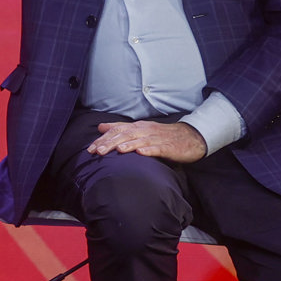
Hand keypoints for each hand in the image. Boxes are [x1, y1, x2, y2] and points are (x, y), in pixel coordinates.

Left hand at [86, 120, 206, 163]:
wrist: (190, 137)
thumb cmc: (162, 135)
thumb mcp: (140, 130)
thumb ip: (120, 129)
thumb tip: (101, 127)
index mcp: (137, 127)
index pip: (116, 131)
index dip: (103, 139)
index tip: (90, 149)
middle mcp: (144, 130)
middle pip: (125, 135)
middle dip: (110, 143)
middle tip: (97, 151)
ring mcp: (156, 138)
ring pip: (139, 141)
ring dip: (127, 145)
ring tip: (116, 150)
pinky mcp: (168, 147)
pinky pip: (157, 148)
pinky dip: (148, 150)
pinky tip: (141, 153)